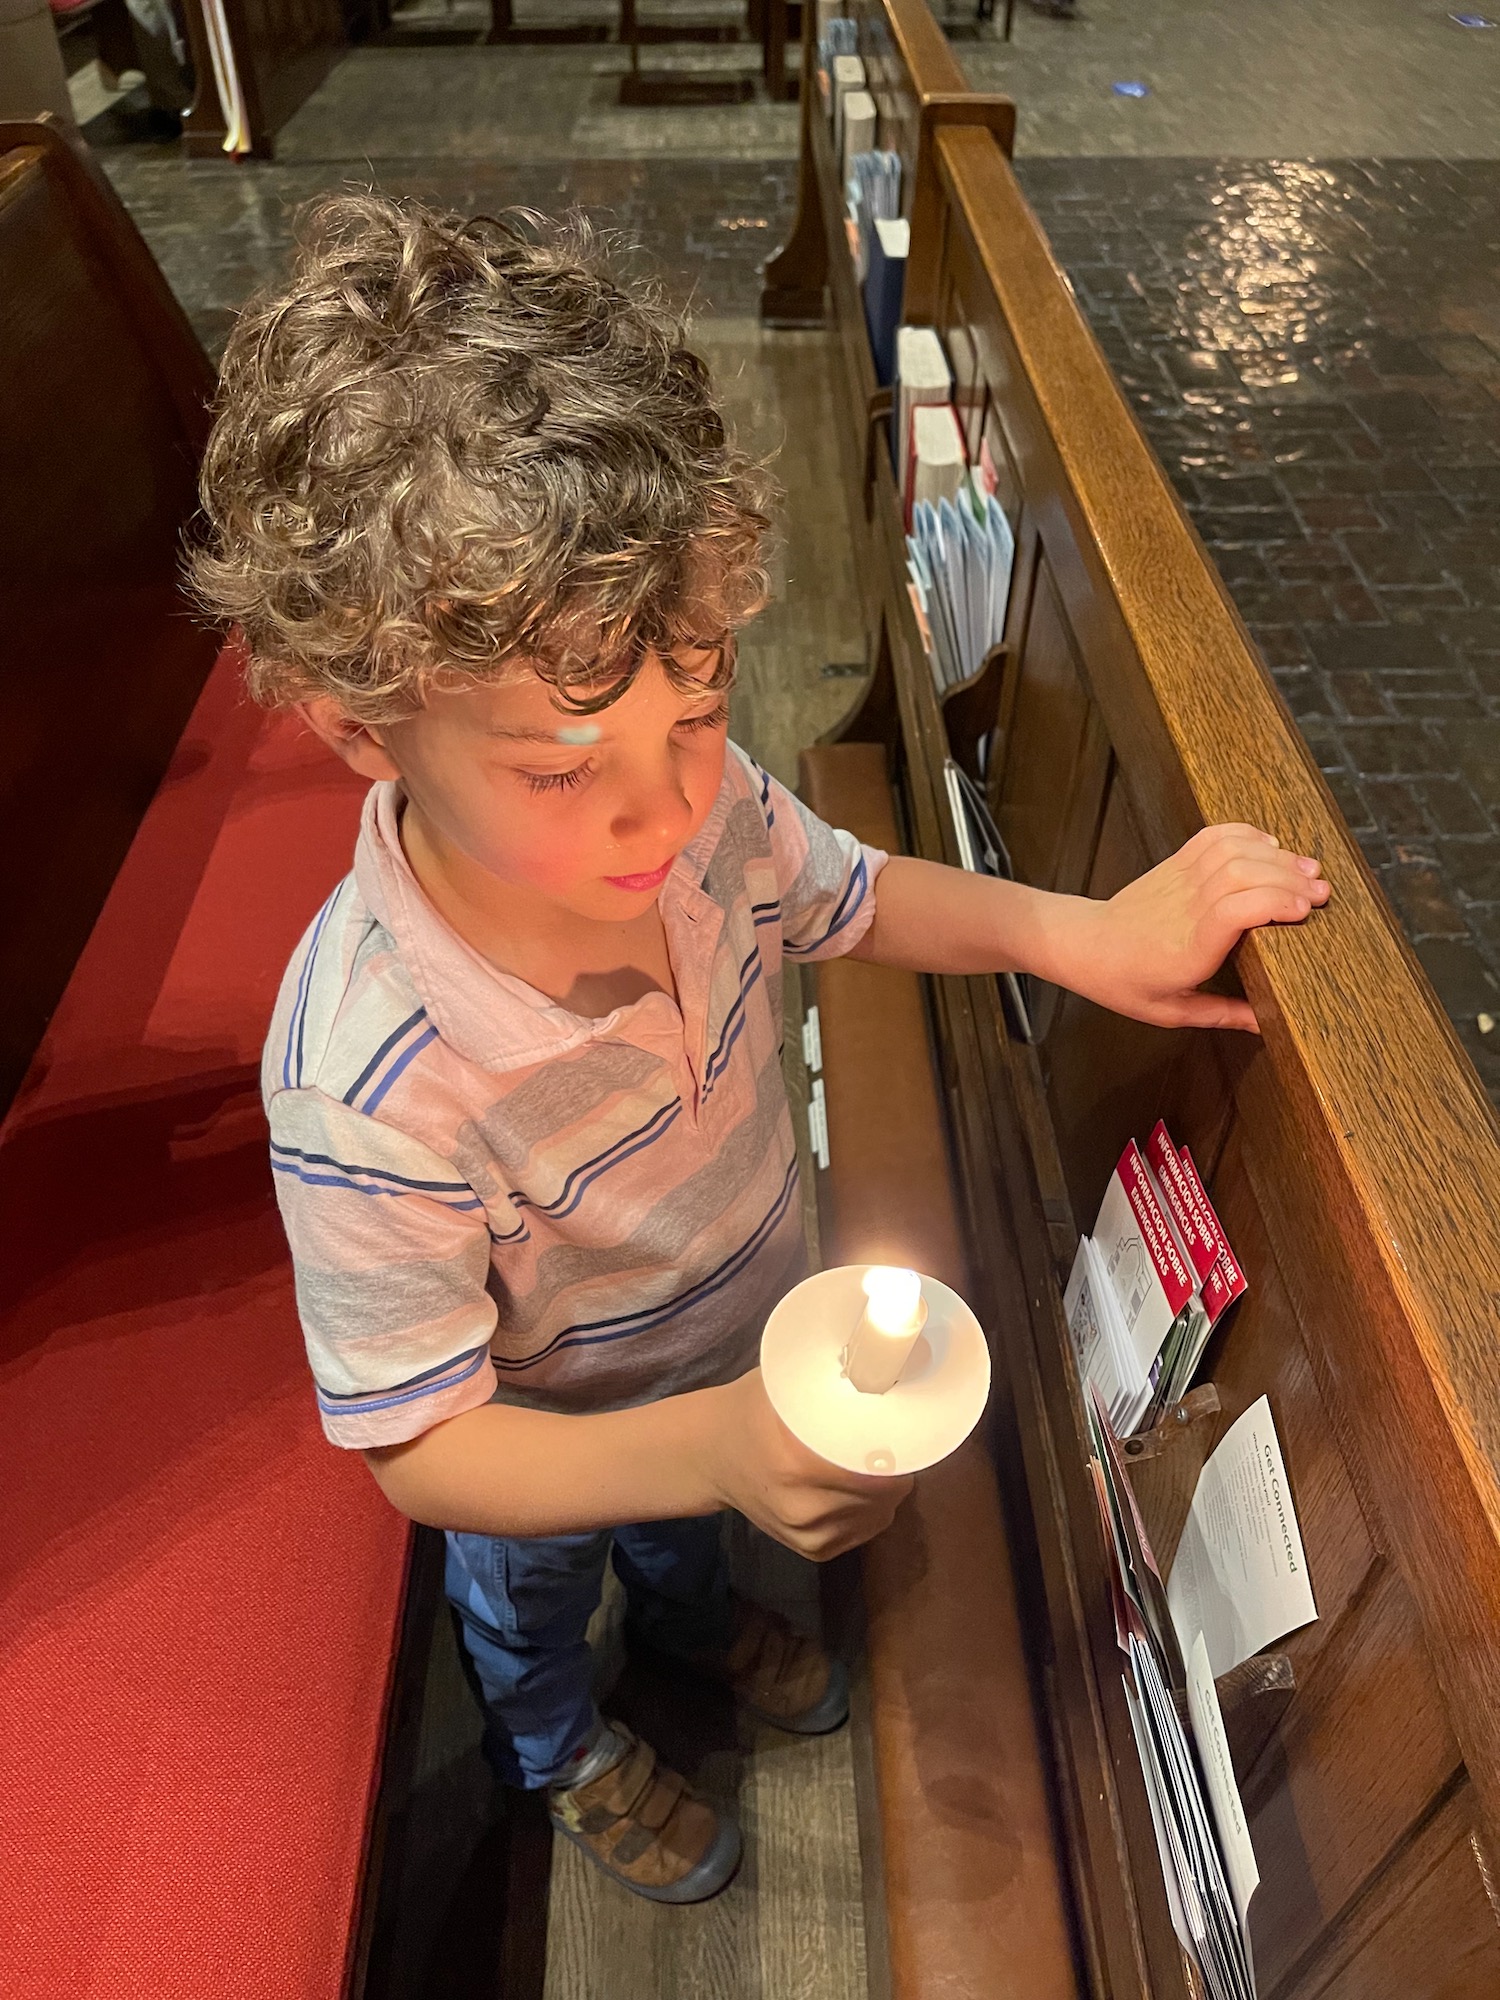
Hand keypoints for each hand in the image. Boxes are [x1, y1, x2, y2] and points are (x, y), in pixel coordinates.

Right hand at [700, 1370, 913, 1560]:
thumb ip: (832, 1382)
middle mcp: (806, 1507)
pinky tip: (851, 1485)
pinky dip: (869, 1507)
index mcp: (798, 1462)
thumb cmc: (752, 1409)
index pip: (882, 1468)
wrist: (711, 1456)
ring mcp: (810, 1535)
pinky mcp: (814, 1551)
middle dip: (894, 1465)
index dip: (900, 1449)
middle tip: (885, 1438)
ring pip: (882, 1512)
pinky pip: (867, 1528)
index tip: (904, 1428)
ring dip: (884, 1488)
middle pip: (888, 1491)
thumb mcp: (786, 1383)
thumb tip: (886, 1360)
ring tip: (866, 1459)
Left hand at [1063, 824, 1329, 1032]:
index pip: (1235, 911)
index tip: (1304, 912)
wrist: (1087, 945)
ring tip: (1306, 870)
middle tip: (1321, 892)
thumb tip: (1265, 1024)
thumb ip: (1223, 1015)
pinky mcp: (1175, 864)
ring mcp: (1179, 880)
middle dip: (1289, 878)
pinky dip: (1246, 834)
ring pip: (1232, 851)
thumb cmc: (1128, 982)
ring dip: (1275, 855)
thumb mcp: (1172, 1011)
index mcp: (1188, 949)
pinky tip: (1270, 846)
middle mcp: (1185, 908)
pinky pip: (1213, 837)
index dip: (1274, 903)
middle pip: (1243, 874)